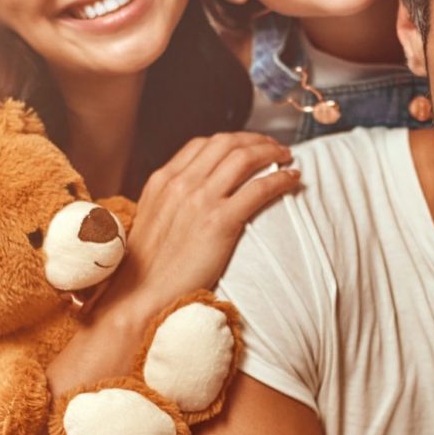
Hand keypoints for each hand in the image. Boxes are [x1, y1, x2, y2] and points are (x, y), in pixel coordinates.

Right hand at [101, 132, 297, 324]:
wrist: (141, 295)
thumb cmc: (147, 267)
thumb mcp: (150, 219)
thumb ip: (170, 200)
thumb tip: (194, 195)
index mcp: (163, 180)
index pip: (203, 144)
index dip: (231, 140)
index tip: (248, 146)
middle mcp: (181, 183)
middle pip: (226, 143)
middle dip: (255, 140)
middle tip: (273, 147)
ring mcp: (200, 200)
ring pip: (244, 158)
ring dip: (271, 152)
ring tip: (286, 158)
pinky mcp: (220, 222)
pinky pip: (259, 189)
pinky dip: (280, 179)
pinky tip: (292, 180)